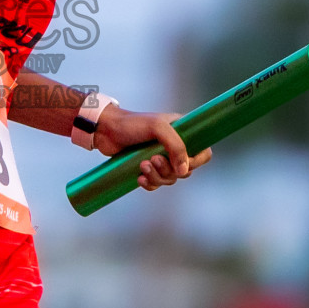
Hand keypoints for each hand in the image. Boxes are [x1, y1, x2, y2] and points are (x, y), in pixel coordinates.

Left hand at [92, 106, 212, 190]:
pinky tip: (139, 178)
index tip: (182, 164)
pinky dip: (150, 184)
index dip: (196, 162)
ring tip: (142, 166)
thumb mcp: (157, 128)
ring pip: (170, 179)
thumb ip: (176, 146)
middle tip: (152, 160)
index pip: (203, 152)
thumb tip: (184, 171)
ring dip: (157, 177)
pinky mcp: (147, 167)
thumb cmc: (132, 124)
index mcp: (182, 132)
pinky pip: (156, 184)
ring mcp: (160, 158)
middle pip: (185, 171)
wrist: (105, 130)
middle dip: (169, 170)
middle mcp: (174, 146)